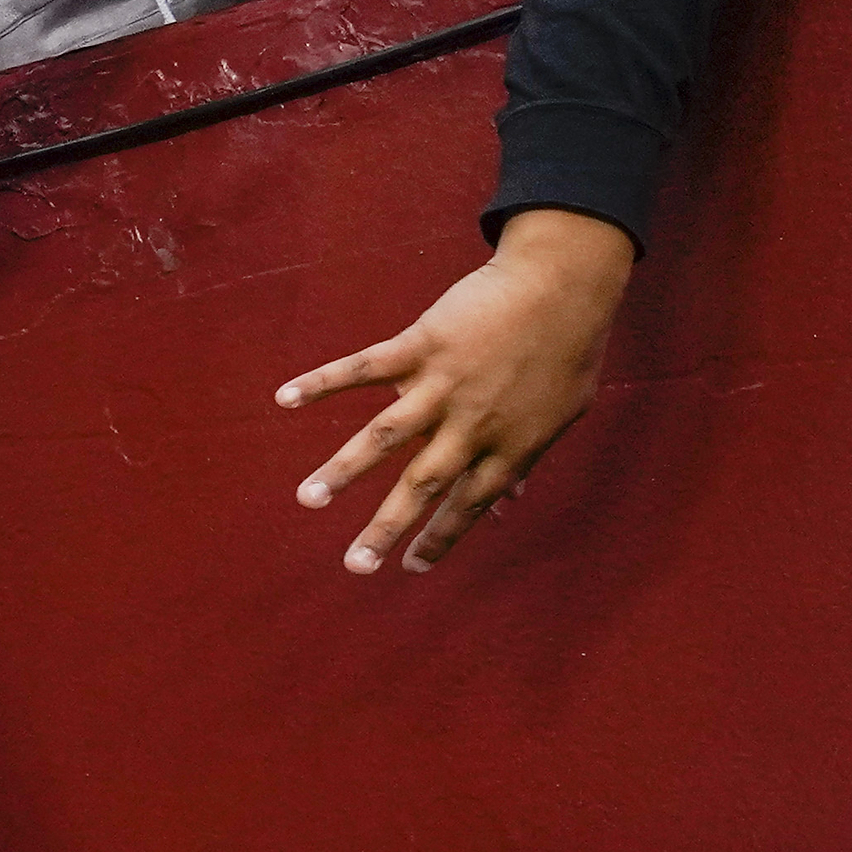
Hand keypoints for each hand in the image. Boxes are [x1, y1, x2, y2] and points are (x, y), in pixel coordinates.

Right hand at [274, 206, 631, 573]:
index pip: (468, 505)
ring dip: (344, 470)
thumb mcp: (560, 415)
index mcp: (509, 445)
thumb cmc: (566, 351)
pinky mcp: (420, 346)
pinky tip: (285, 398)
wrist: (562, 284)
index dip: (440, 539)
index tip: (409, 567)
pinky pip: (363, 369)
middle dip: (385, 527)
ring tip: (308, 499)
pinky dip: (323, 382)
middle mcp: (472, 424)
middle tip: (353, 566)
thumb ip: (526, 458)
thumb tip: (509, 502)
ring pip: (385, 436)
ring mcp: (442, 385)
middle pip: (422, 485)